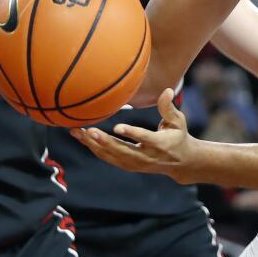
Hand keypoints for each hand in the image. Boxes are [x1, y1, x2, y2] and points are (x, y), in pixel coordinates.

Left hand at [72, 89, 200, 182]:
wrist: (180, 162)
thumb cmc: (178, 136)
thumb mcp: (178, 121)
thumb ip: (169, 107)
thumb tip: (167, 90)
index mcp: (160, 144)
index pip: (144, 139)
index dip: (131, 133)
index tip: (117, 127)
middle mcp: (146, 157)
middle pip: (123, 150)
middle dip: (104, 141)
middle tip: (89, 130)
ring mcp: (136, 164)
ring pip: (112, 156)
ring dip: (94, 145)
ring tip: (77, 132)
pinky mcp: (128, 166)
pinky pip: (109, 158)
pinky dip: (95, 149)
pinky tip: (83, 138)